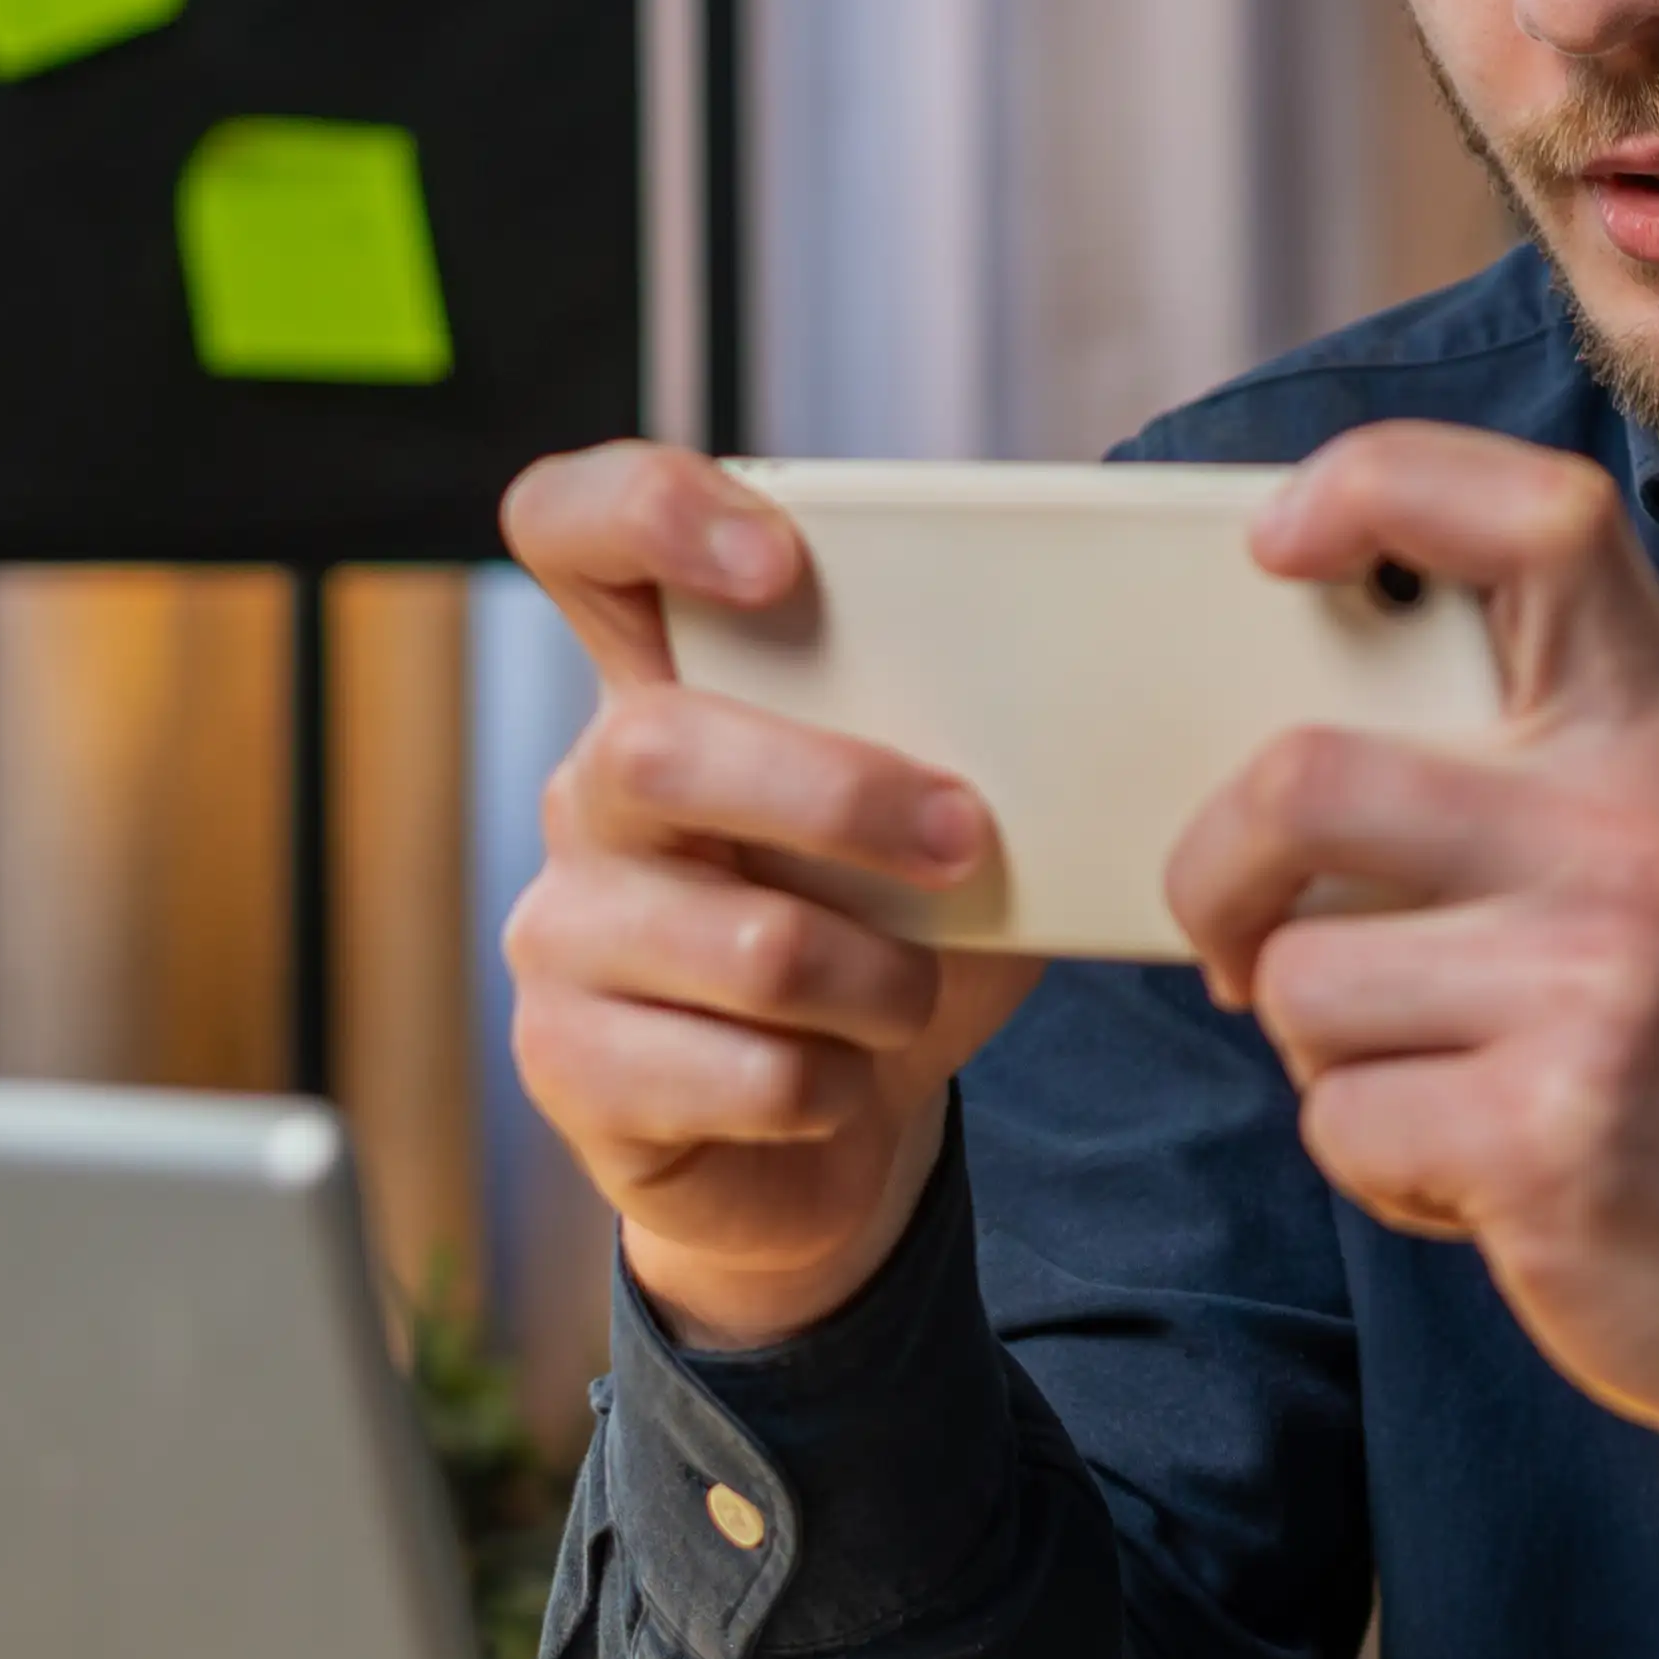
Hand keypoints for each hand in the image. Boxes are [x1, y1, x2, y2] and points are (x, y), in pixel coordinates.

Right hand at [499, 442, 1046, 1349]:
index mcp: (665, 692)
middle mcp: (588, 796)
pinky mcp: (567, 1064)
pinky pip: (739, 1072)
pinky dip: (832, 1085)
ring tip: (908, 996)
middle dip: (843, 800)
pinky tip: (837, 1082)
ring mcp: (560, 932)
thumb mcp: (932, 836)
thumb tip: (1098, 690)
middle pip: (659, 749)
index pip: (574, 531)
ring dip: (878, 981)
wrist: (816, 1148)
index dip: (650, 510)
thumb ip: (967, 751)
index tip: (779, 566)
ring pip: (740, 940)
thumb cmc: (881, 953)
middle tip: (966, 846)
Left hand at [1162, 424, 1658, 1584]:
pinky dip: (1377, 1170)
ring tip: (1443, 1094)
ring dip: (1326, 1061)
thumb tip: (1293, 742)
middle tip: (1230, 940)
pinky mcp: (1552, 1135)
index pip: (1538, 518)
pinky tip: (1482, 1184)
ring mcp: (1601, 986)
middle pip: (1307, 777)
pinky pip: (1340, 1123)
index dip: (1381, 483)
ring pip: (1300, 979)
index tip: (1279, 541)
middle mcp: (1641, 837)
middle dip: (1213, 872)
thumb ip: (1538, 784)